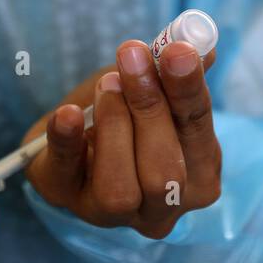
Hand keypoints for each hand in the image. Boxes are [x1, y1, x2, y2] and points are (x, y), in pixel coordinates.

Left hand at [26, 40, 220, 238]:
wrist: (74, 135)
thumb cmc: (129, 115)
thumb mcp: (157, 90)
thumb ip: (177, 74)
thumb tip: (201, 49)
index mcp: (197, 177)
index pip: (199, 135)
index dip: (188, 92)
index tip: (177, 51)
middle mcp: (160, 209)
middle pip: (166, 175)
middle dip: (149, 110)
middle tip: (132, 58)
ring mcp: (109, 214)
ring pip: (119, 190)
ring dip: (113, 126)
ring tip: (106, 84)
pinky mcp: (62, 195)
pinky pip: (65, 173)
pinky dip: (66, 140)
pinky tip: (66, 113)